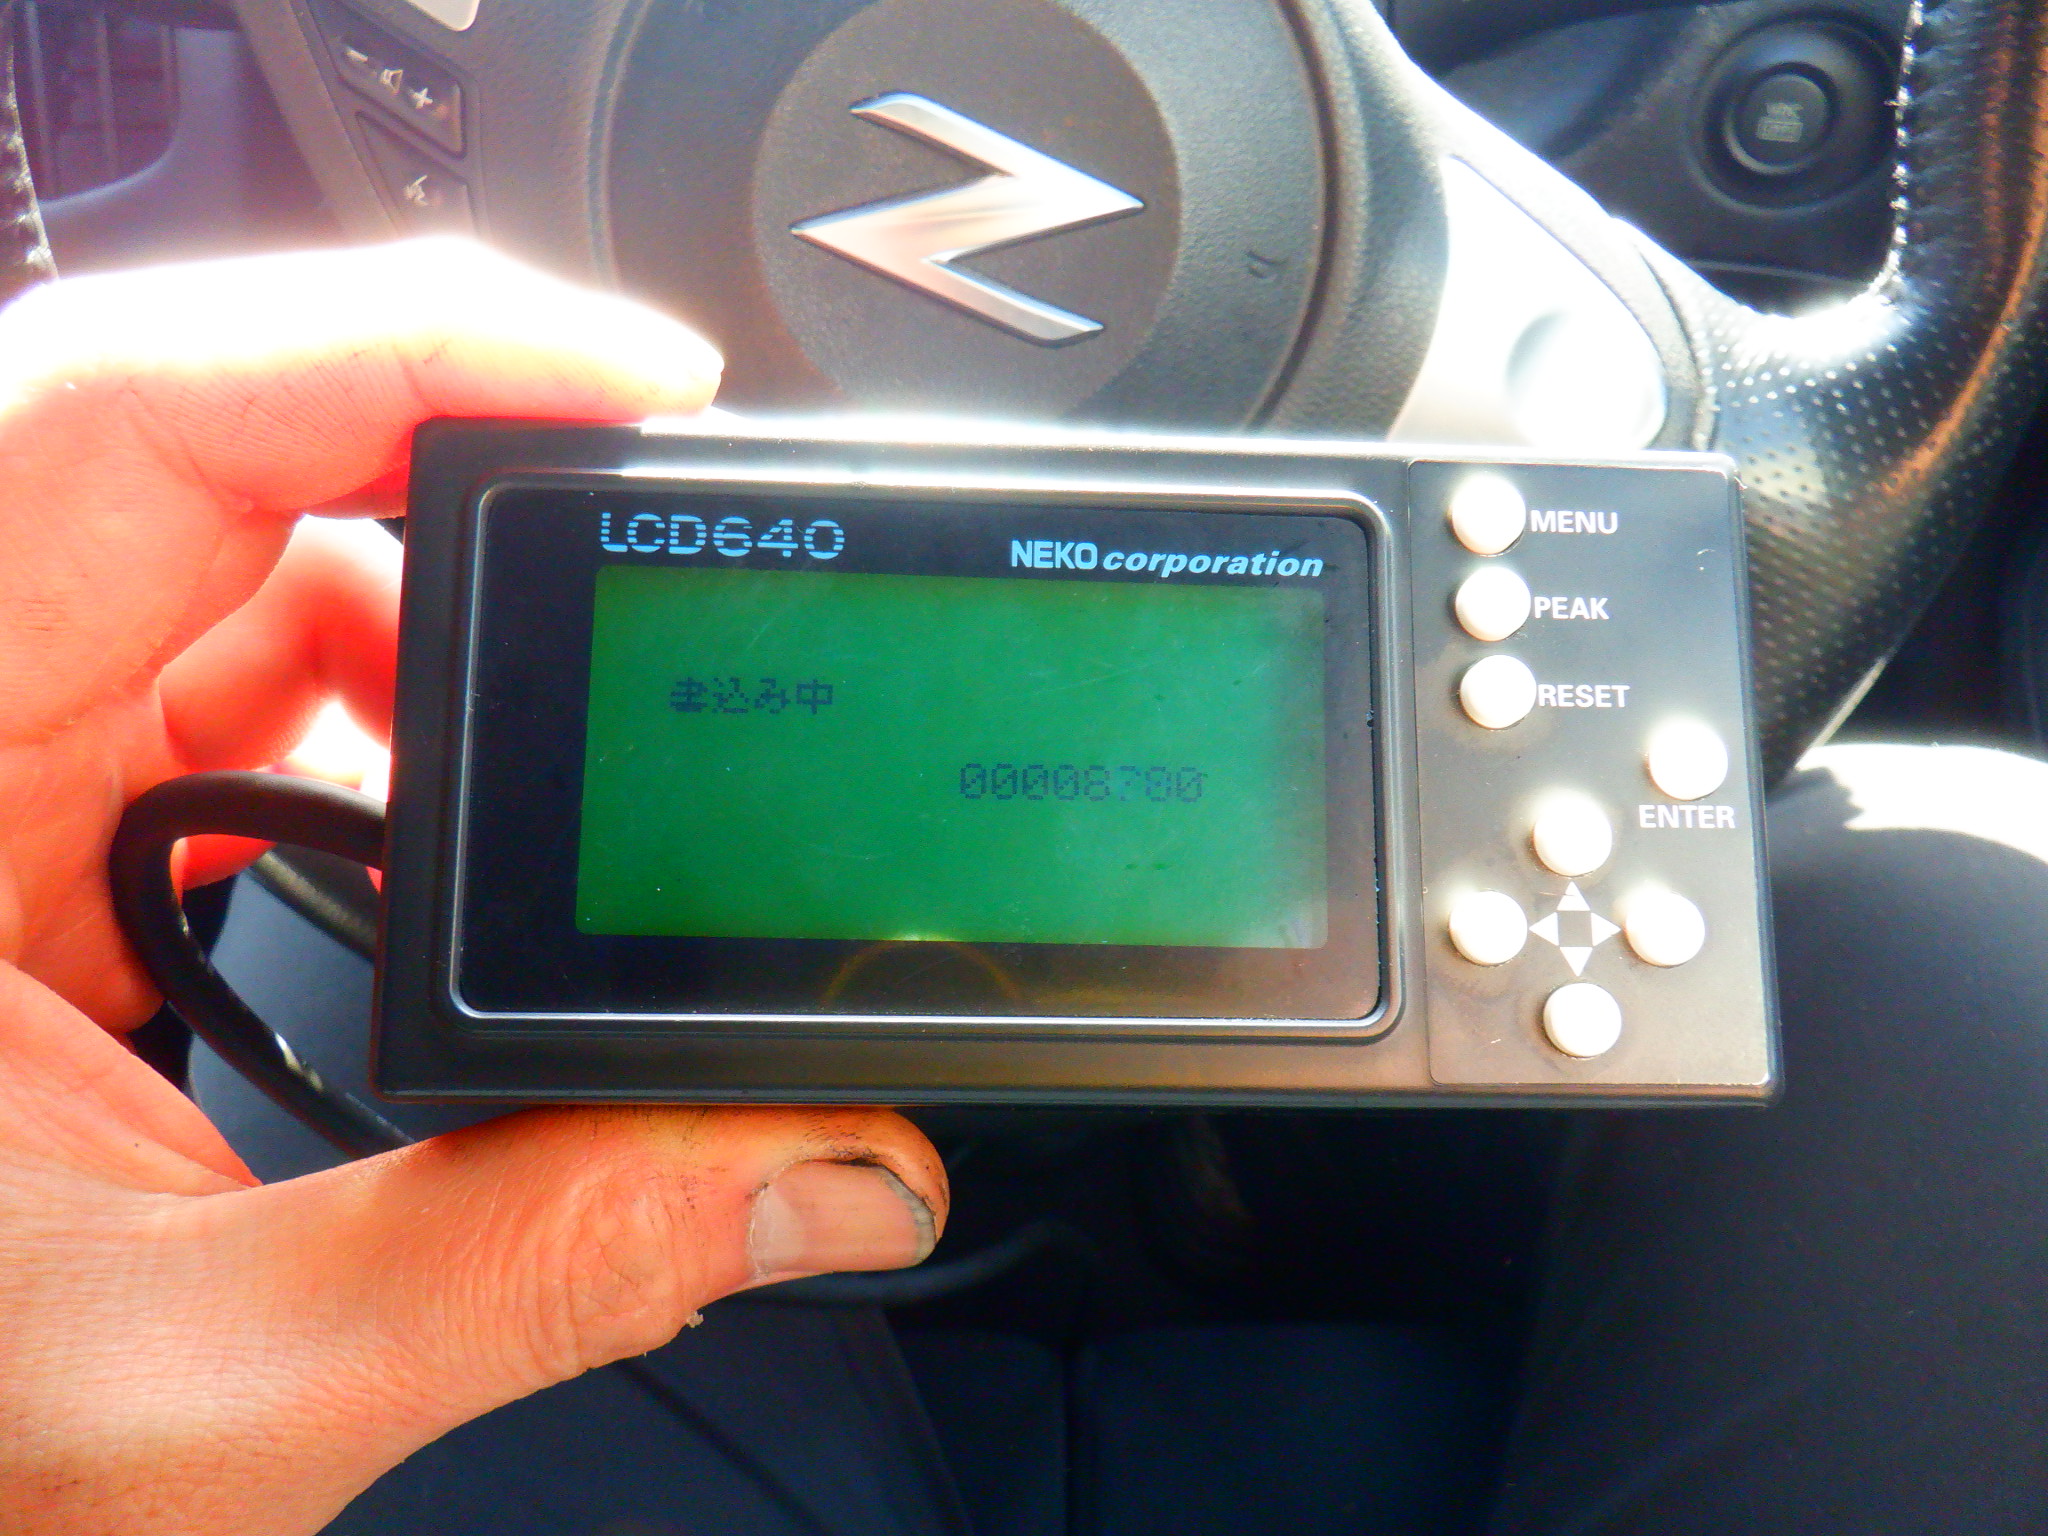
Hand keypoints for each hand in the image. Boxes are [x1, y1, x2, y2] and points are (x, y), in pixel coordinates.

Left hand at [0, 240, 945, 1534]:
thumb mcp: (204, 1381)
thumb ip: (531, 1260)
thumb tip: (823, 1161)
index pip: (114, 420)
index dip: (385, 338)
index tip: (630, 379)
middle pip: (208, 459)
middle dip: (467, 503)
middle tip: (659, 589)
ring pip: (230, 556)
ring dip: (431, 631)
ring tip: (546, 773)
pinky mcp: (42, 811)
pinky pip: (225, 667)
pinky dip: (379, 712)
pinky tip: (441, 837)